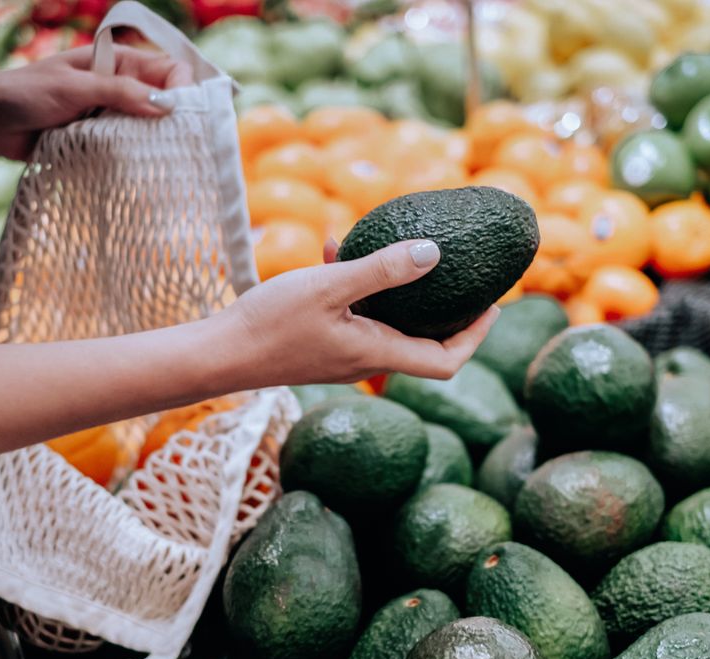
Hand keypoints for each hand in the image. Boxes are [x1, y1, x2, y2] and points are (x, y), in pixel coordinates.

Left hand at [0, 45, 192, 174]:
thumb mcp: (72, 88)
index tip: (186, 113)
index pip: (164, 68)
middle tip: (187, 144)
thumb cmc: (20, 95)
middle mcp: (113, 86)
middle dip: (174, 119)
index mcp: (111, 61)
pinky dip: (133, 159)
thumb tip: (167, 106)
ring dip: (154, 142)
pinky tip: (143, 171)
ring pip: (144, 128)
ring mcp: (104, 115)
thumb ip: (119, 93)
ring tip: (169, 161)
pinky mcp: (93, 141)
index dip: (181, 87)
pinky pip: (123, 149)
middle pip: (160, 100)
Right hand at [218, 239, 498, 387]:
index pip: (445, 361)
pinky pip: (351, 313)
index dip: (474, 337)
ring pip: (383, 320)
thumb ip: (382, 270)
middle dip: (444, 309)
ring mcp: (341, 353)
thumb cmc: (271, 324)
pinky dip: (352, 284)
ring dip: (391, 285)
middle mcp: (365, 359)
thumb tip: (435, 253)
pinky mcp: (319, 343)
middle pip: (422, 342)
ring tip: (388, 244)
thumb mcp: (330, 286)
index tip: (491, 307)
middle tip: (461, 274)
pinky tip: (330, 247)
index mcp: (377, 353)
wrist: (218, 354)